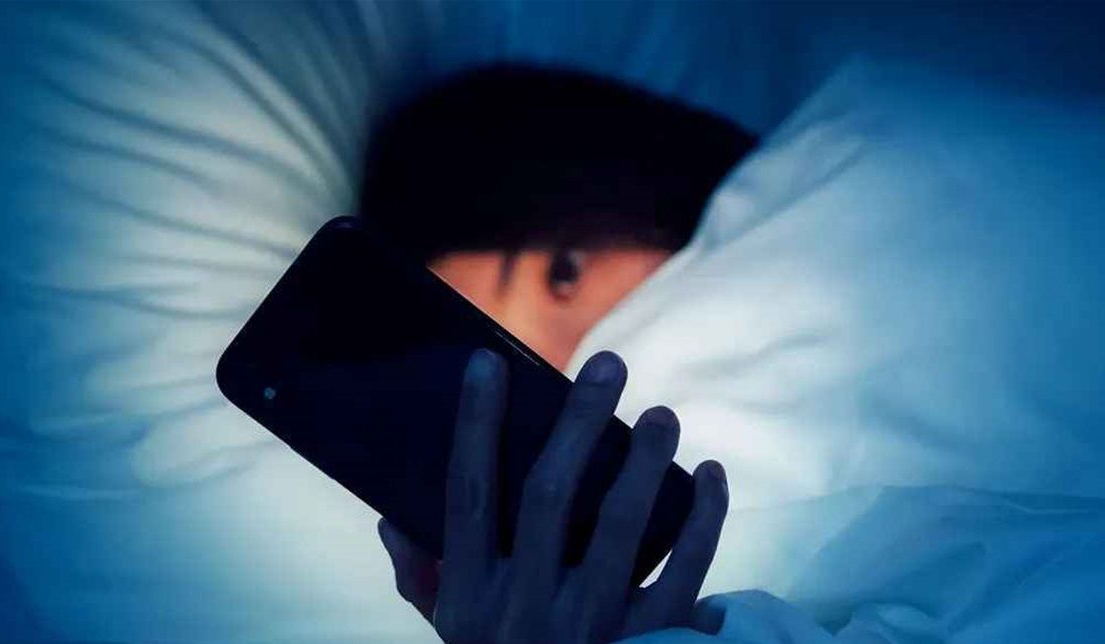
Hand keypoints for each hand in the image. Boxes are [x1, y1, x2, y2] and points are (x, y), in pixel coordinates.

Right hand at [379, 349, 728, 642]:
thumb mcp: (453, 635)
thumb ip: (423, 580)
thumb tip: (394, 518)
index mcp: (471, 598)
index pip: (468, 495)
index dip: (475, 425)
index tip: (488, 363)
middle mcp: (525, 610)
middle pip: (549, 495)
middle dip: (580, 421)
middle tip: (610, 364)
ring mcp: (591, 630)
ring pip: (621, 527)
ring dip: (645, 461)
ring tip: (662, 416)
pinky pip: (685, 571)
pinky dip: (704, 519)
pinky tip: (710, 474)